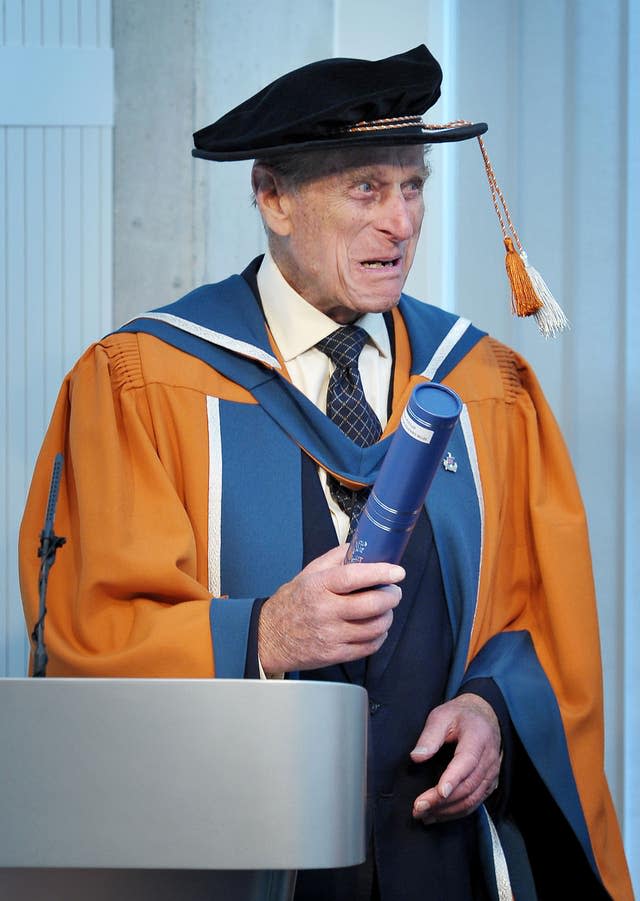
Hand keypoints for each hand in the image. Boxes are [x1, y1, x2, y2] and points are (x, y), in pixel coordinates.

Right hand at [258, 545, 404, 673]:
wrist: (270, 636)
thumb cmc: (291, 603)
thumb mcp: (308, 573)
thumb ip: (335, 558)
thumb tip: (360, 547)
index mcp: (318, 586)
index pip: (354, 576)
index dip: (380, 573)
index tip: (397, 572)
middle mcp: (325, 610)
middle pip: (371, 604)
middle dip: (391, 596)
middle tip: (393, 591)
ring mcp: (330, 634)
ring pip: (375, 627)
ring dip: (387, 617)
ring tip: (384, 610)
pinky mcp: (335, 654)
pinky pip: (369, 647)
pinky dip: (379, 637)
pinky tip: (375, 628)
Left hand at [410, 693, 501, 823]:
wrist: (484, 716)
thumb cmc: (460, 716)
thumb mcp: (442, 715)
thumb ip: (429, 735)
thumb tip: (416, 757)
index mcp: (477, 738)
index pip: (467, 762)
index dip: (453, 779)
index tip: (439, 792)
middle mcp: (489, 759)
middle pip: (467, 786)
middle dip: (442, 801)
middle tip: (418, 808)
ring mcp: (491, 774)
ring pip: (472, 799)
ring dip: (447, 811)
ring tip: (424, 815)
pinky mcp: (489, 784)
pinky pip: (475, 803)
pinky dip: (456, 813)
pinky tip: (438, 815)